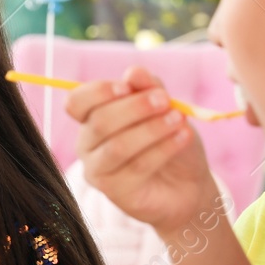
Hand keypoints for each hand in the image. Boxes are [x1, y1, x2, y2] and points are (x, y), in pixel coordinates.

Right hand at [65, 67, 218, 236]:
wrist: (187, 184)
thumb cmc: (169, 140)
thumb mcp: (164, 107)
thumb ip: (148, 88)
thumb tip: (134, 72)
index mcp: (91, 119)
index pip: (76, 102)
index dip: (98, 91)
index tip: (128, 86)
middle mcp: (87, 146)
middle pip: (99, 122)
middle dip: (135, 107)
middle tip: (165, 100)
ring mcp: (98, 171)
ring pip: (117, 146)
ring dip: (151, 129)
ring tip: (179, 119)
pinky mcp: (115, 193)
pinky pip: (136, 167)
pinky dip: (163, 149)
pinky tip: (183, 137)